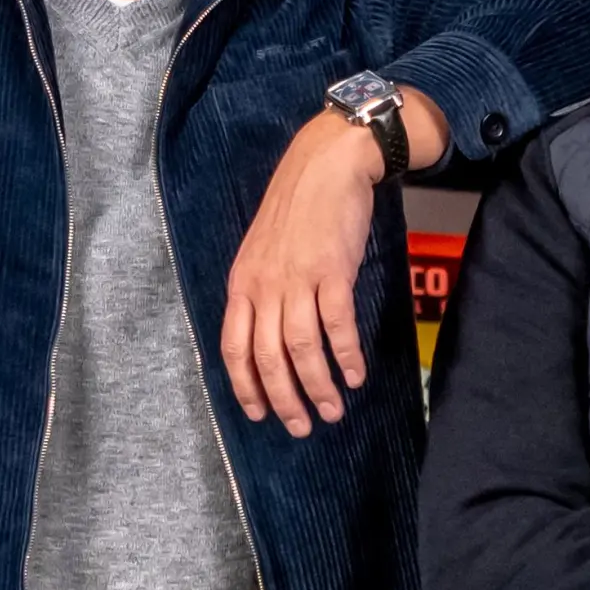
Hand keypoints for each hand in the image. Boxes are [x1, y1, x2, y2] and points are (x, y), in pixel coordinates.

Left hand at [221, 86, 443, 436]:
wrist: (326, 163)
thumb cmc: (298, 206)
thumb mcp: (263, 249)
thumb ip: (261, 290)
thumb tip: (269, 334)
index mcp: (242, 283)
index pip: (234, 348)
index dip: (246, 387)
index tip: (260, 414)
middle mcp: (265, 285)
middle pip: (268, 358)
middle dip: (284, 400)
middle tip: (301, 426)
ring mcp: (298, 279)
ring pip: (302, 350)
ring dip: (319, 387)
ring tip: (333, 410)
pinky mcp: (333, 271)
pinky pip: (337, 326)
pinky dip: (347, 356)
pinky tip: (356, 375)